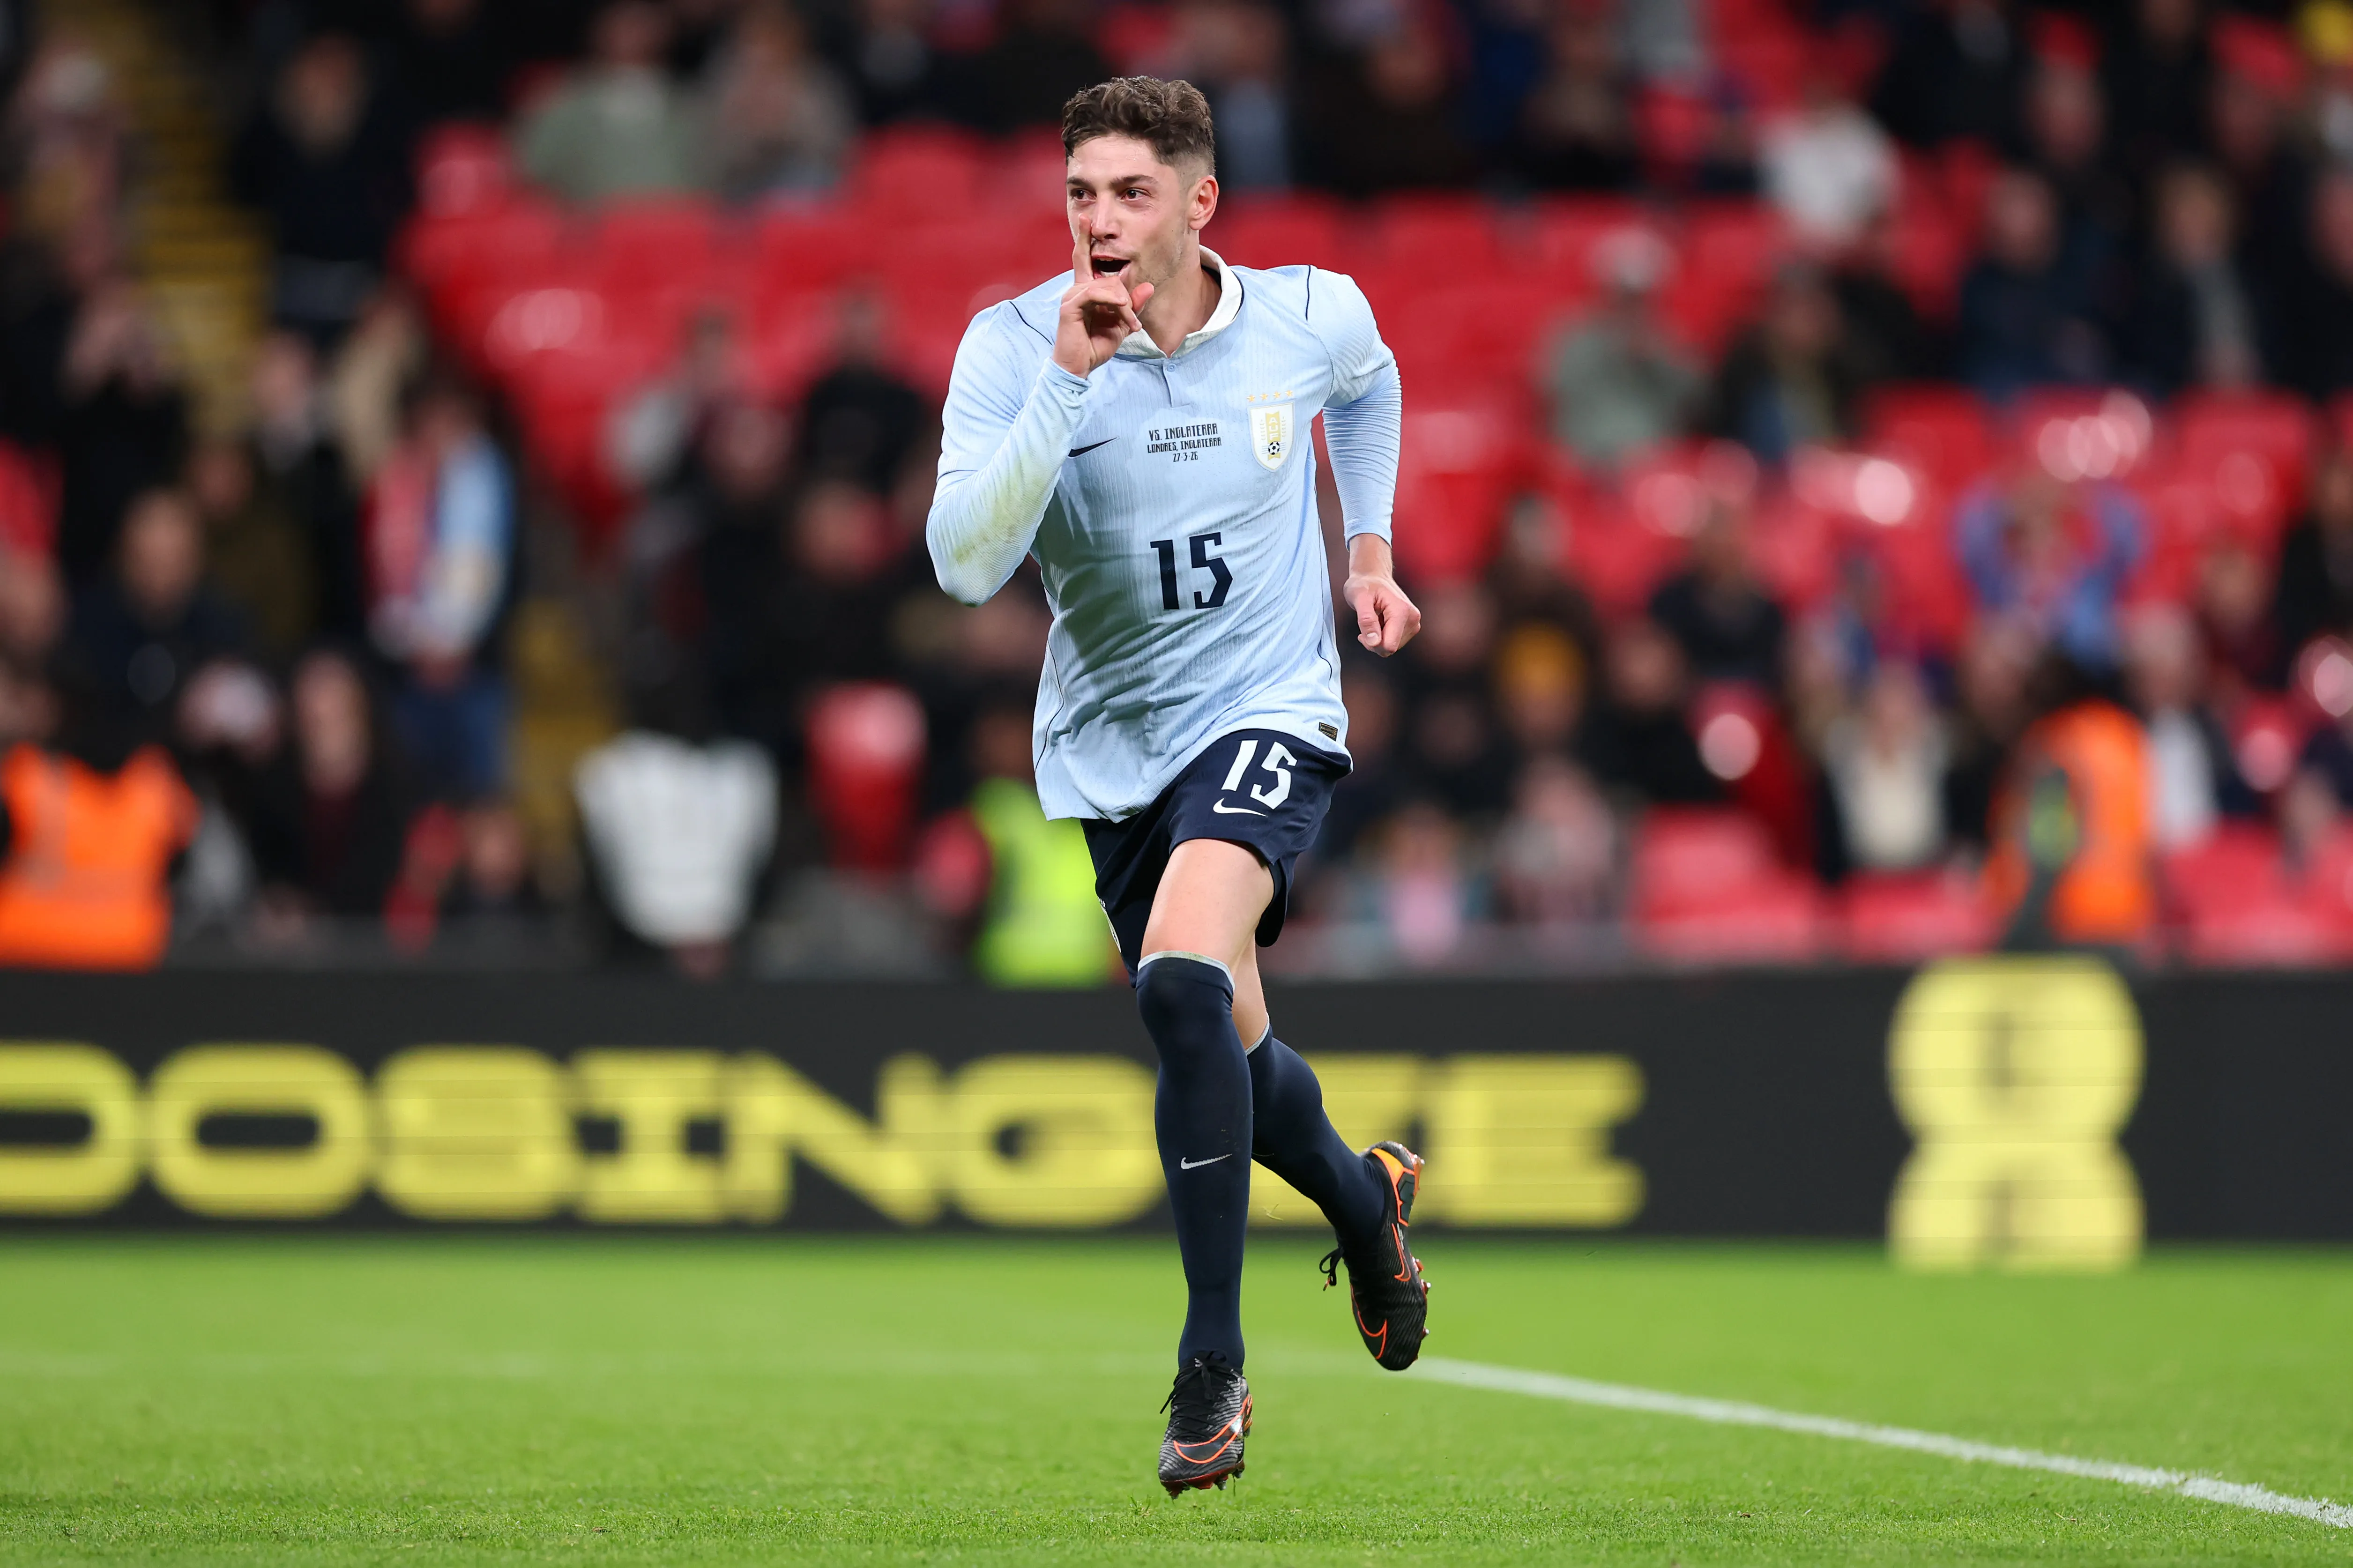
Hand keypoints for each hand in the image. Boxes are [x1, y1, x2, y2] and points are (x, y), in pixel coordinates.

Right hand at [1052, 232, 1154, 377]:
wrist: (1079, 367)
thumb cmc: (1095, 346)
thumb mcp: (1121, 324)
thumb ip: (1133, 305)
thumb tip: (1148, 286)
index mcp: (1086, 290)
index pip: (1084, 258)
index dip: (1085, 239)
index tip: (1086, 219)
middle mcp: (1076, 289)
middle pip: (1099, 270)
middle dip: (1114, 280)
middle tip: (1118, 290)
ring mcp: (1071, 296)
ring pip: (1106, 285)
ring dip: (1123, 304)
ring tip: (1129, 323)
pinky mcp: (1070, 306)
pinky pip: (1095, 294)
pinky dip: (1113, 302)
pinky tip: (1121, 310)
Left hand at [1343, 535, 1420, 656]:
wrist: (1373, 577)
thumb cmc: (1364, 584)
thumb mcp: (1359, 598)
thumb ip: (1366, 620)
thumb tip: (1374, 642)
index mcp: (1402, 611)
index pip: (1389, 646)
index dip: (1372, 643)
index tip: (1362, 632)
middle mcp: (1413, 619)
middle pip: (1390, 648)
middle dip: (1374, 642)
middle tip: (1365, 624)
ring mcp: (1414, 623)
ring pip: (1391, 647)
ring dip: (1377, 639)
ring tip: (1373, 620)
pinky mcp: (1411, 627)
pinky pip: (1393, 643)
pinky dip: (1382, 637)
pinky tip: (1378, 622)